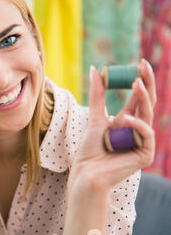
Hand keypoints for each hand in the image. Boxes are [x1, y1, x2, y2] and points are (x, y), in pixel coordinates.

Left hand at [67, 59, 155, 199]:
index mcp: (128, 121)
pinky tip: (127, 119)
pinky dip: (137, 126)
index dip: (140, 80)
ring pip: (148, 115)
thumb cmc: (89, 149)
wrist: (86, 171)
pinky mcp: (145, 154)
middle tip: (143, 65)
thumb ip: (98, 95)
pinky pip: (146, 135)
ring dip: (143, 98)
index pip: (138, 97)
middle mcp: (138, 129)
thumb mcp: (94, 117)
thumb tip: (96, 69)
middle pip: (147, 102)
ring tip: (135, 83)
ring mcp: (143, 142)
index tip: (139, 63)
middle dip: (147, 83)